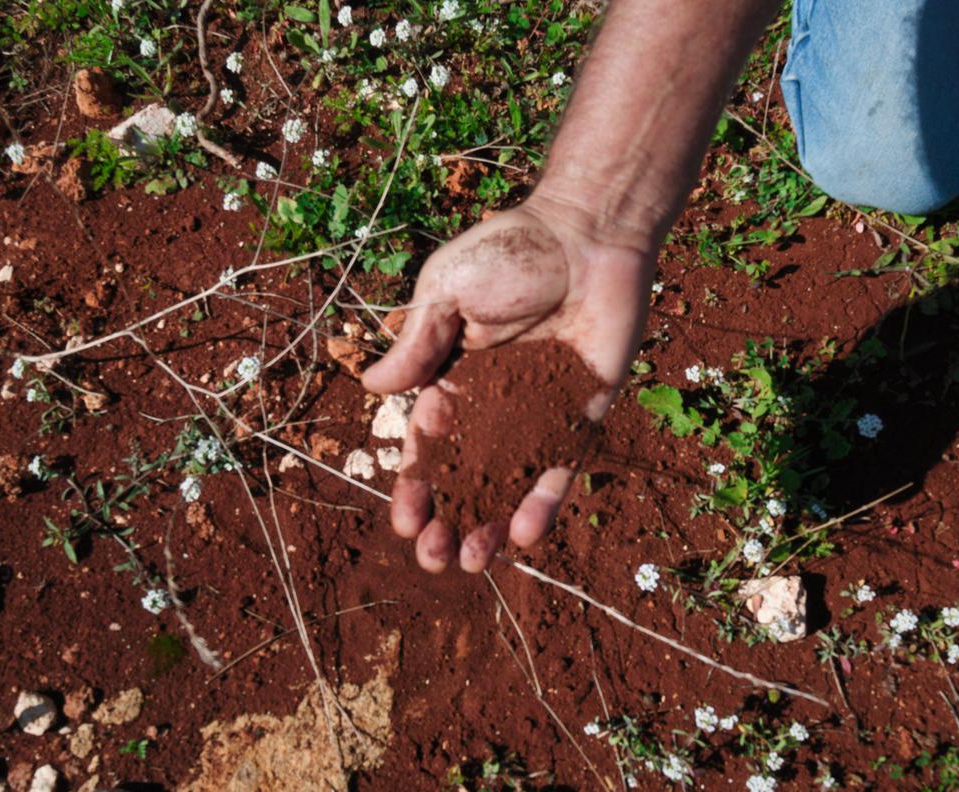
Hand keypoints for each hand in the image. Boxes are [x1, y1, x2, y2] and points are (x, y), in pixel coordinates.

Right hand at [361, 194, 655, 572]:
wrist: (587, 233)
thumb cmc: (511, 252)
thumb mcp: (446, 292)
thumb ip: (417, 345)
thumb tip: (372, 388)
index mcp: (453, 378)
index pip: (428, 446)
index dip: (415, 486)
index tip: (404, 521)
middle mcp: (493, 404)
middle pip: (466, 476)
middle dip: (446, 518)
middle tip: (434, 556)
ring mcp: (538, 413)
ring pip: (509, 483)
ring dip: (489, 524)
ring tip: (470, 562)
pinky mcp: (582, 414)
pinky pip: (560, 466)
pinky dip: (543, 501)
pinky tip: (524, 535)